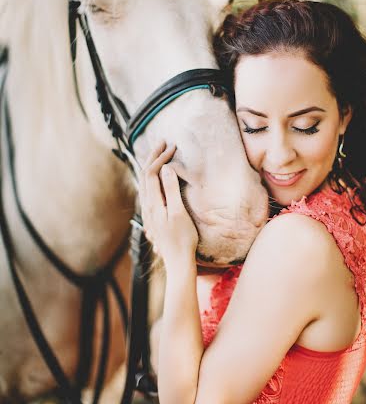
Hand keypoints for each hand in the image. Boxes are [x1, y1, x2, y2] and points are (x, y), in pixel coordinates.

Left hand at [138, 142, 198, 267]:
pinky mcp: (153, 216)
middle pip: (144, 175)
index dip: (161, 158)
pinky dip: (151, 177)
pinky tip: (156, 178)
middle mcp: (147, 206)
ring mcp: (148, 211)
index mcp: (153, 203)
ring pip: (144, 182)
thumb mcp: (179, 213)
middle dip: (153, 157)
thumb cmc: (182, 238)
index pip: (152, 173)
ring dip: (151, 166)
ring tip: (158, 154)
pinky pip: (148, 190)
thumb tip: (166, 168)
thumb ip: (171, 190)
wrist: (178, 261)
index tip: (173, 148)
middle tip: (163, 142)